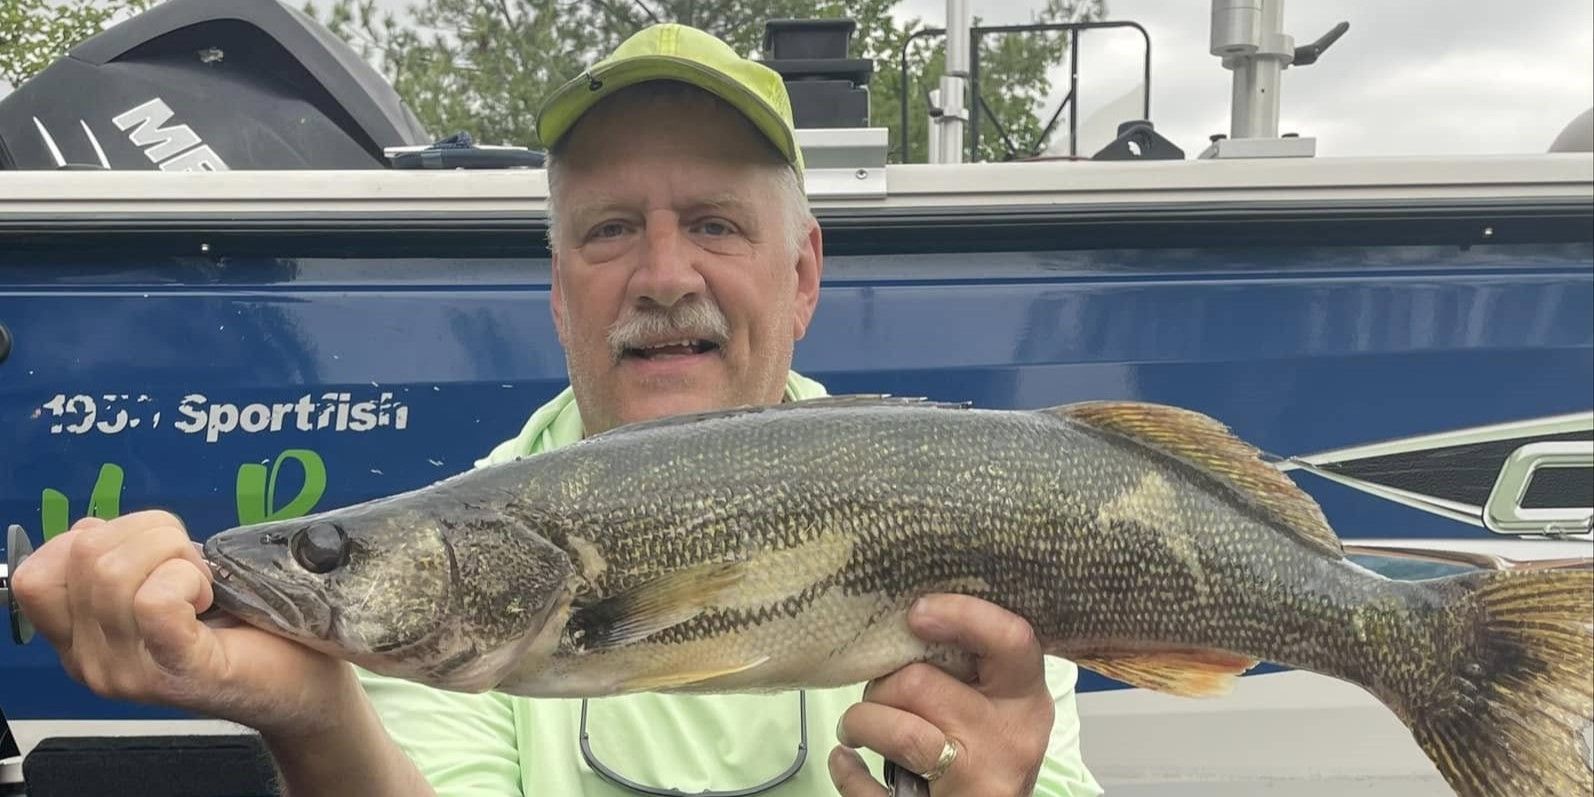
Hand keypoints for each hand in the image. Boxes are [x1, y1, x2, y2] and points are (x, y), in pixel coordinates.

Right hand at [11, 511, 356, 737]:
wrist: (300, 684)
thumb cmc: (240, 628)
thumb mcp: (160, 587)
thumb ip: (117, 563)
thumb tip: (92, 528)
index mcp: (79, 639)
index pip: (36, 576)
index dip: (88, 539)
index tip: (145, 551)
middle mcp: (91, 661)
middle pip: (85, 555)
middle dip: (150, 535)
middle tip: (191, 566)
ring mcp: (130, 671)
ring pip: (115, 570)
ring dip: (175, 555)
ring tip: (204, 586)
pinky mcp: (178, 668)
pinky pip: (155, 602)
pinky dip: (187, 580)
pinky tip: (210, 598)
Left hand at [828, 594, 1054, 795]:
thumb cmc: (986, 751)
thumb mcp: (998, 706)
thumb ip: (971, 668)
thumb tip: (910, 619)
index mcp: (1025, 699)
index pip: (1010, 639)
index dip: (960, 615)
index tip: (916, 613)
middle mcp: (1009, 738)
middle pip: (922, 682)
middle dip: (883, 686)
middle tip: (879, 696)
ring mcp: (978, 780)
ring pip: (899, 731)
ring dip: (862, 722)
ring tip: (857, 727)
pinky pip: (872, 788)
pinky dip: (846, 771)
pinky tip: (845, 761)